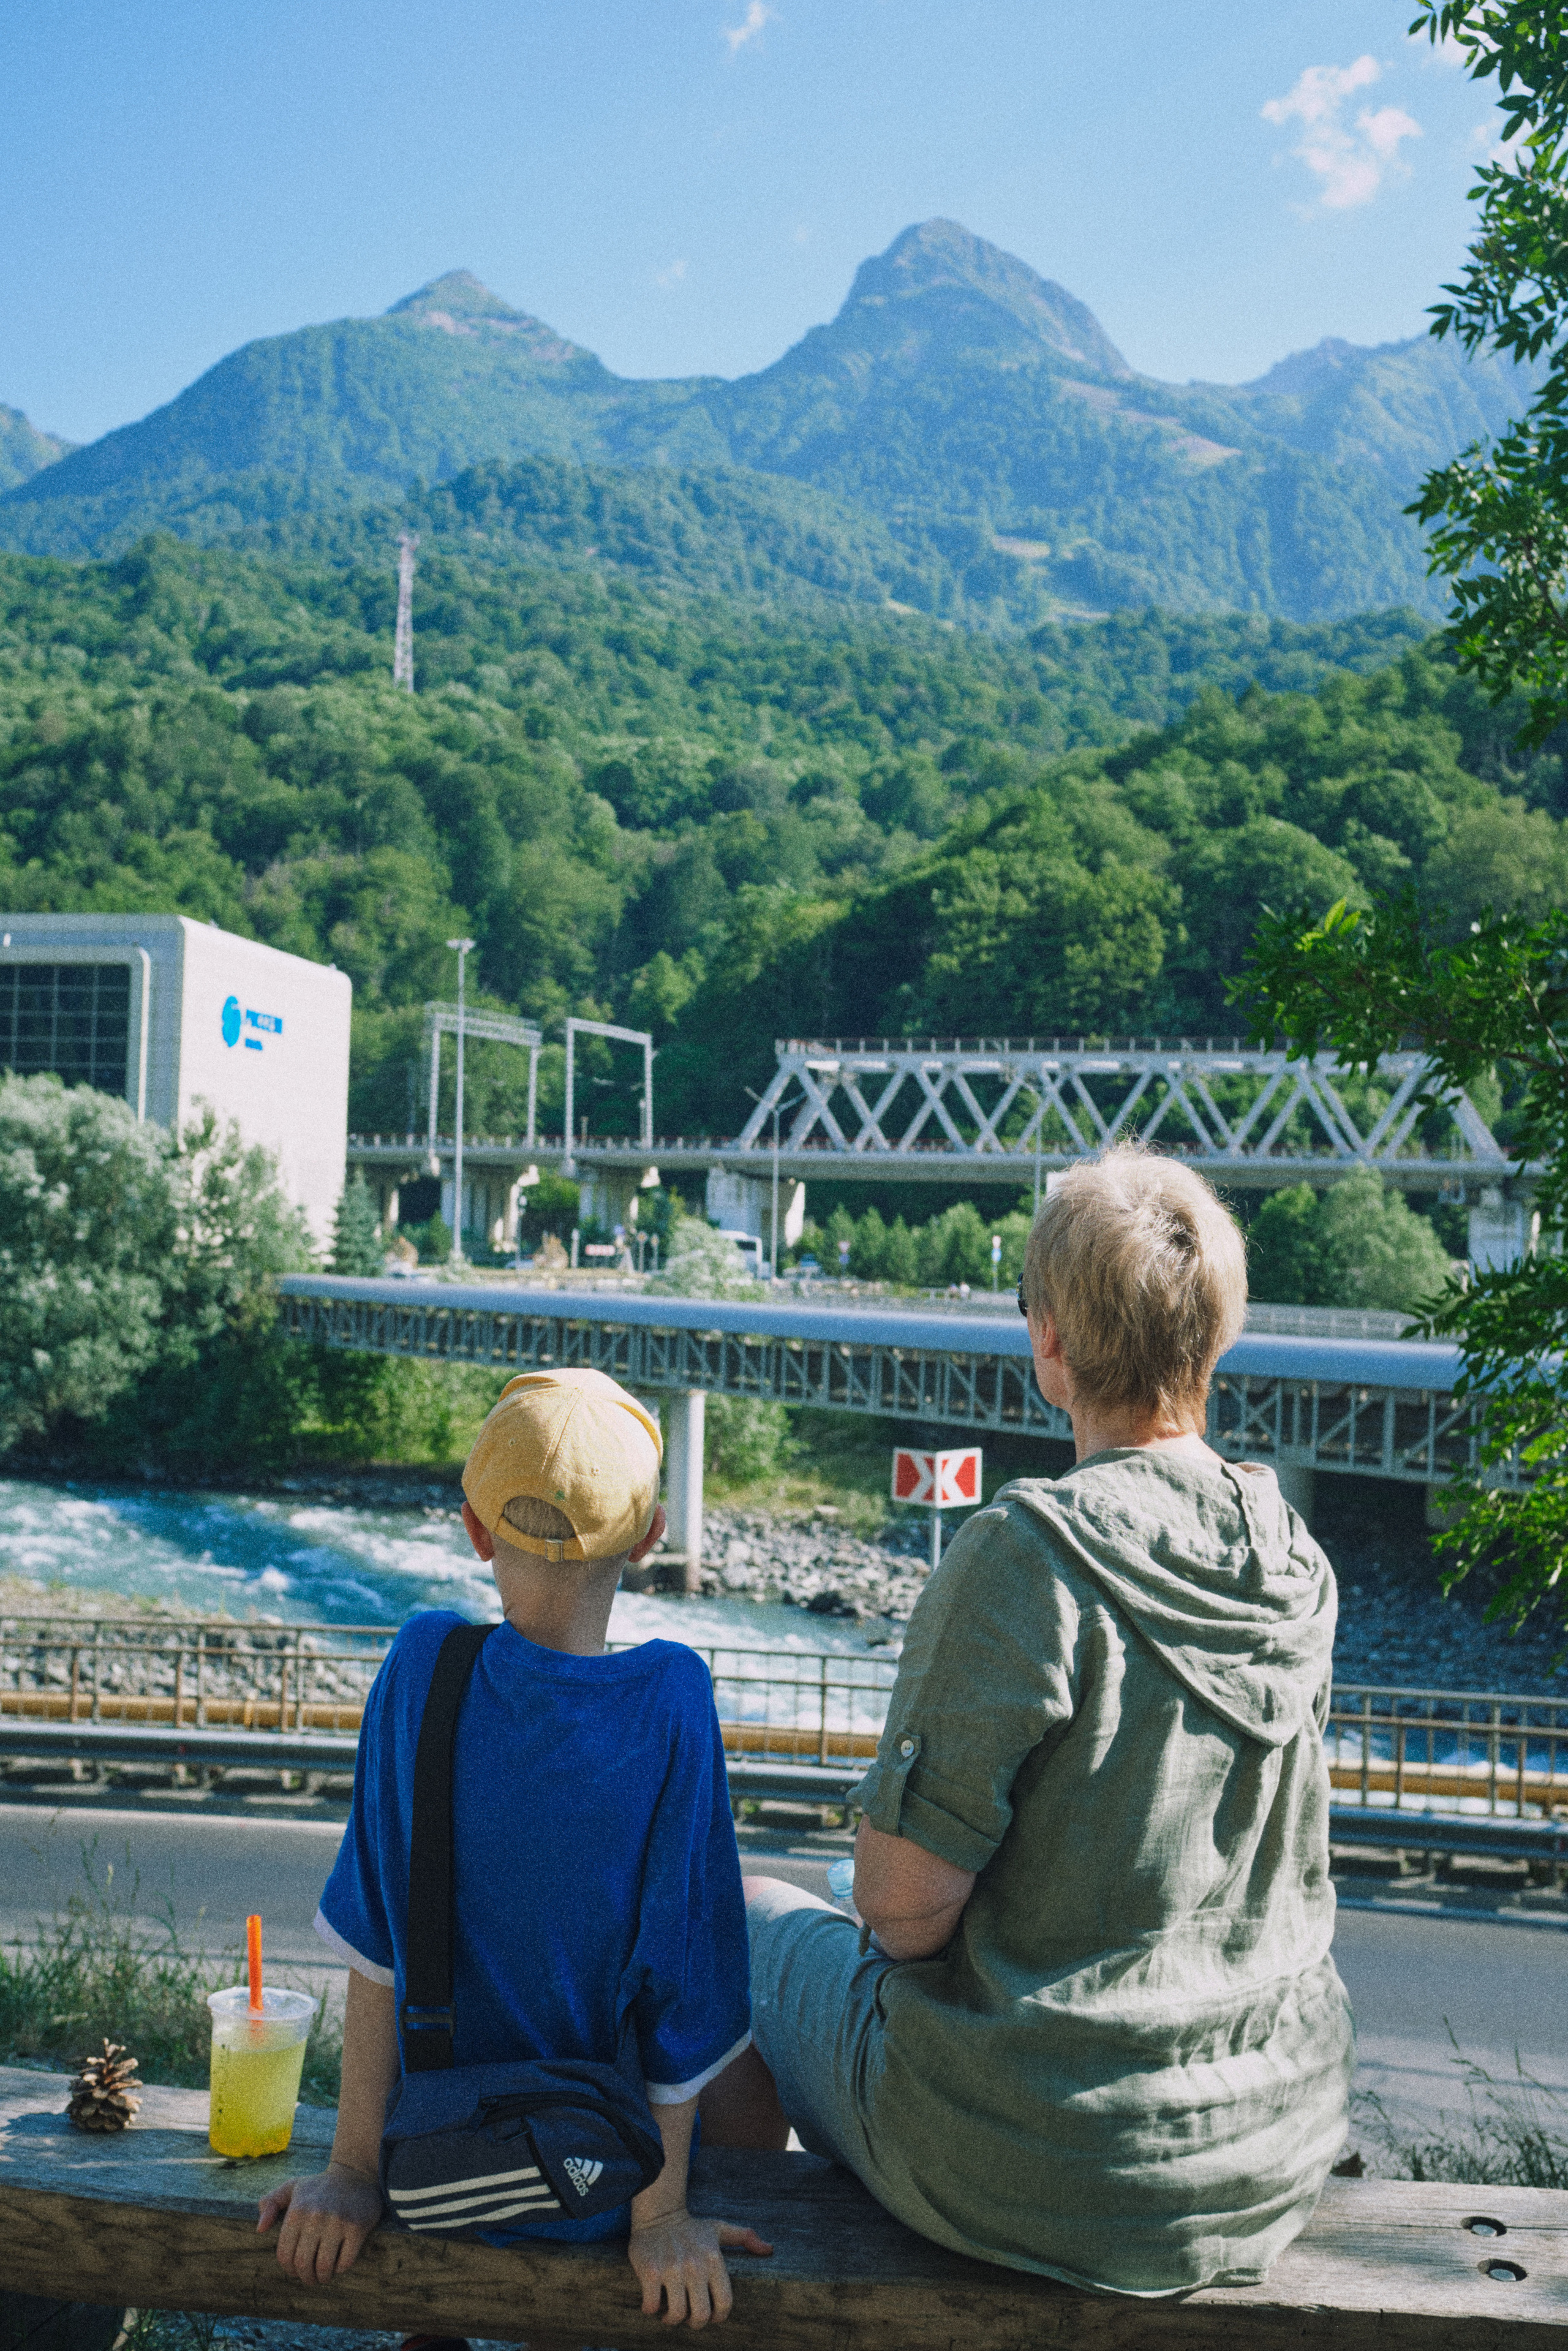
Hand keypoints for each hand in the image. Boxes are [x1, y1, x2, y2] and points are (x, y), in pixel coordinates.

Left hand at [257, 2162, 383, 2283]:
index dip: (288, 2269)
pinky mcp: (357, 2228)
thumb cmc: (319, 2186)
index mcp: (297, 2210)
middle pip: (303, 2264)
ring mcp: (337, 2222)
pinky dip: (340, 2268)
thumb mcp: (291, 2187)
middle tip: (311, 2278)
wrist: (356, 2174)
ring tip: (324, 2275)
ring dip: (322, 2277)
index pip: (285, 2254)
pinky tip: (339, 2264)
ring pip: (323, 2266)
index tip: (296, 2270)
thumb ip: (270, 2203)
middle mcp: (315, 2217)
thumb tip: (260, 2229)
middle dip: (306, 2277)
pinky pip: (345, 2261)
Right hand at [628, 2207, 772, 2326]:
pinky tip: (652, 2303)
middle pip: (701, 2315)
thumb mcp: (719, 2229)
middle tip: (688, 2317)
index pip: (725, 2302)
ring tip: (668, 2312)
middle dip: (695, 2322)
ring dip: (671, 2319)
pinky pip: (651, 2305)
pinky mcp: (650, 2271)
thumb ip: (745, 2238)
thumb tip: (770, 2249)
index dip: (718, 2317)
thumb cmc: (691, 2227)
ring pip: (677, 2314)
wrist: (658, 2212)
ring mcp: (672, 2269)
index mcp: (714, 2259)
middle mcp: (695, 2265)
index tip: (710, 2316)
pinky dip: (650, 2309)